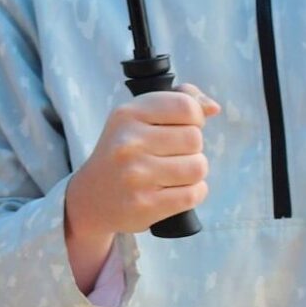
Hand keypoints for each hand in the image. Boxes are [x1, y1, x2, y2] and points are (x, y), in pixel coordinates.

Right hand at [64, 83, 218, 286]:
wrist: (91, 197)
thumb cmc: (123, 152)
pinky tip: (173, 190)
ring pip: (198, 167)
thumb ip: (177, 102)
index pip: (186, 106)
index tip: (181, 127)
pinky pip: (194, 193)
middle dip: (190, 148)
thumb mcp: (138, 118)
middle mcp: (128, 143)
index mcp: (127, 115)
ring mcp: (136, 175)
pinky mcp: (146, 204)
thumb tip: (213, 107)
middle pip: (195, 139)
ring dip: (192, 172)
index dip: (194, 117)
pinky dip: (192, 192)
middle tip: (168, 155)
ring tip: (171, 173)